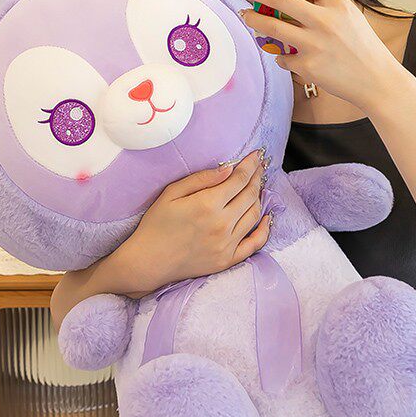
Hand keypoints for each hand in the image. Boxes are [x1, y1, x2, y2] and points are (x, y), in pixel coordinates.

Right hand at [115, 150, 271, 297]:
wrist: (149, 261)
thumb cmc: (156, 225)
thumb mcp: (171, 193)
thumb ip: (201, 179)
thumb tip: (228, 168)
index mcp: (208, 205)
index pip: (239, 179)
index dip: (250, 165)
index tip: (256, 155)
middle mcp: (222, 224)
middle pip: (250, 194)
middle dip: (257, 176)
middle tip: (259, 166)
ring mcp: (227, 244)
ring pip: (255, 215)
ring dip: (260, 197)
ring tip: (258, 185)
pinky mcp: (228, 260)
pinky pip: (255, 244)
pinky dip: (264, 229)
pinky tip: (266, 217)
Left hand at [237, 0, 405, 113]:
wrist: (375, 80)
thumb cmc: (361, 45)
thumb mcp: (348, 15)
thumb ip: (323, 2)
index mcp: (335, 3)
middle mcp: (323, 21)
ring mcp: (313, 44)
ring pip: (270, 26)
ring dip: (253, 19)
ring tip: (247, 16)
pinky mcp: (307, 66)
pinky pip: (282, 56)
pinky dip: (282, 55)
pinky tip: (290, 56)